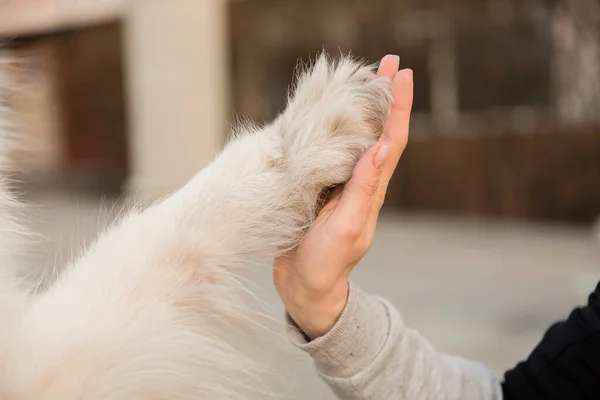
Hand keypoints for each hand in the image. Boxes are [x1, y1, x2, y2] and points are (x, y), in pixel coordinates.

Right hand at [273, 54, 413, 338]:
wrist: (306, 286)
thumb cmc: (327, 262)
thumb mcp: (347, 226)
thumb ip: (362, 189)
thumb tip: (382, 147)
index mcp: (371, 190)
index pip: (392, 140)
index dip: (398, 106)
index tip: (401, 74)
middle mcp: (359, 182)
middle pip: (377, 130)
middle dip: (383, 96)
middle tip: (386, 62)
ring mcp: (340, 185)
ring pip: (355, 137)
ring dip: (361, 106)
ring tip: (361, 77)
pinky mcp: (319, 188)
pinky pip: (329, 150)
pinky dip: (332, 127)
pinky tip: (325, 116)